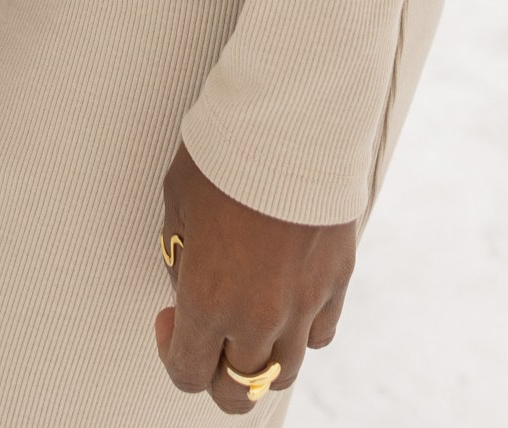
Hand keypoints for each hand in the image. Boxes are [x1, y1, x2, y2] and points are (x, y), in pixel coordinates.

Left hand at [155, 145, 355, 408]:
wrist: (291, 117)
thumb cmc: (228, 150)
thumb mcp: (177, 201)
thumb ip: (182, 258)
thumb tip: (191, 285)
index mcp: (210, 300)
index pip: (189, 373)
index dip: (171, 352)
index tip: (170, 319)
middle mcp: (260, 316)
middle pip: (239, 390)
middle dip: (216, 373)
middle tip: (208, 336)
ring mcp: (304, 303)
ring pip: (283, 371)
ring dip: (260, 355)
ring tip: (248, 315)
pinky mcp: (338, 280)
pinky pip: (319, 332)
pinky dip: (301, 327)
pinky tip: (285, 294)